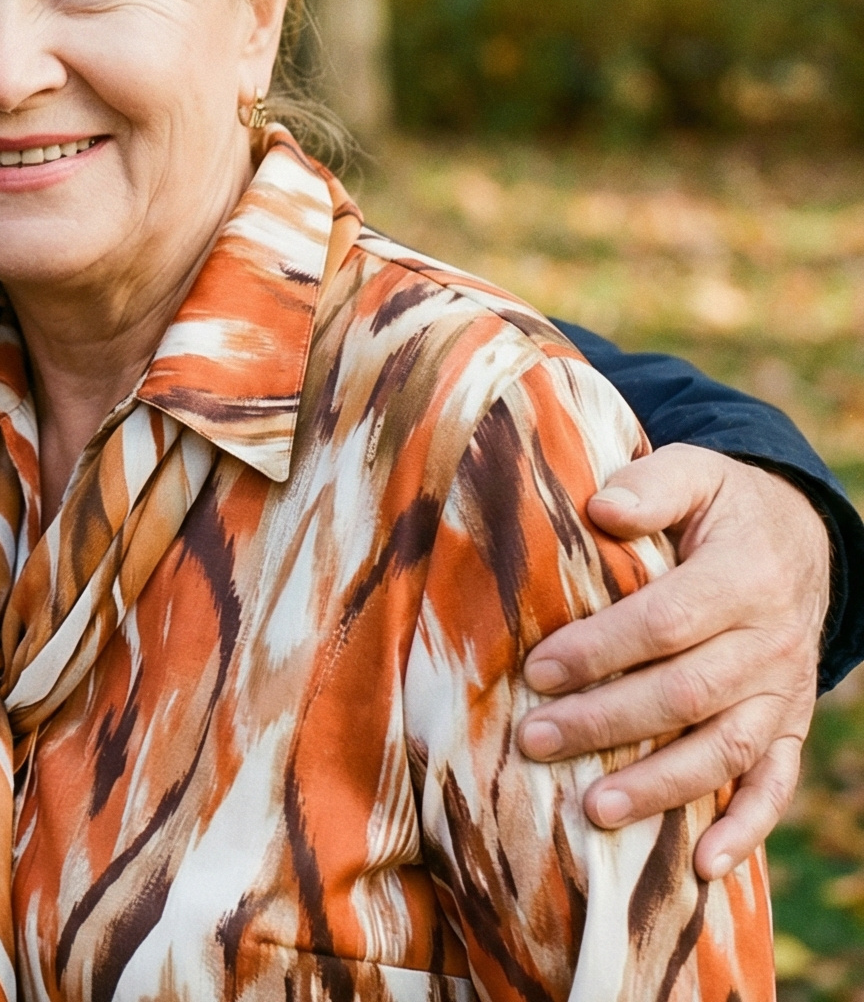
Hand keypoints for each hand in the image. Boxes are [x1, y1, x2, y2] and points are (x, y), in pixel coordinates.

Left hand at [516, 444, 827, 879]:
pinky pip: (774, 786)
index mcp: (743, 577)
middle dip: (607, 723)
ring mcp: (784, 693)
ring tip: (593, 810)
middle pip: (686, 694)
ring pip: (724, 750)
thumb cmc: (722, 505)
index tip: (536, 670)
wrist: (802, 537)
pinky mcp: (789, 727)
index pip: (666, 623)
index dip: (602, 650)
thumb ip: (649, 485)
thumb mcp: (695, 471)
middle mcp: (770, 643)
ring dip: (660, 786)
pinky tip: (703, 868)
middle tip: (536, 741)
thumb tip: (601, 508)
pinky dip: (745, 830)